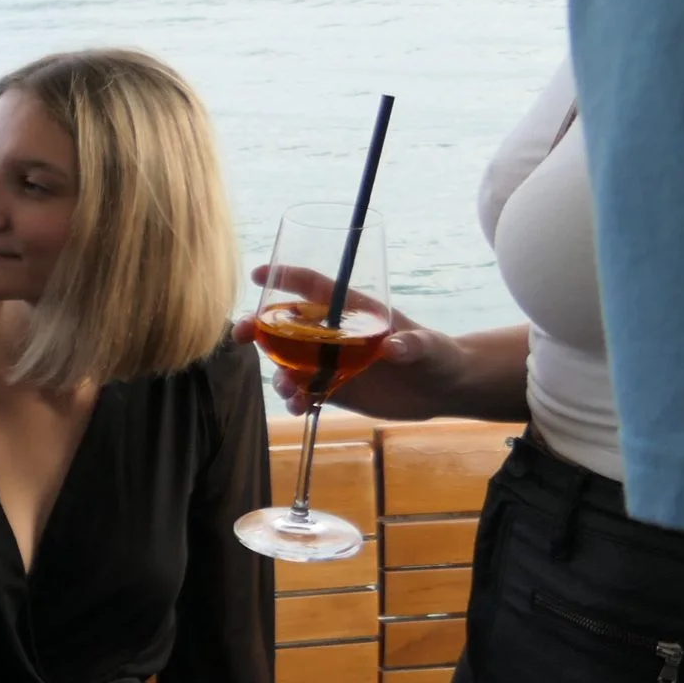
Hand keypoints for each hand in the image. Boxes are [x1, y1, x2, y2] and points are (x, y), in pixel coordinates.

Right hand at [231, 264, 459, 420]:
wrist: (443, 389)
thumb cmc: (440, 355)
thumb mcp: (430, 347)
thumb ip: (414, 344)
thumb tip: (395, 347)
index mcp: (353, 311)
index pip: (314, 287)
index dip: (286, 277)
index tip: (257, 273)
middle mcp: (334, 334)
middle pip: (286, 325)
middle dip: (257, 327)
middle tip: (239, 334)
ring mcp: (330, 362)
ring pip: (288, 363)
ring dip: (278, 375)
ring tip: (289, 391)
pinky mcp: (333, 389)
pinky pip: (303, 392)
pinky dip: (295, 400)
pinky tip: (300, 409)